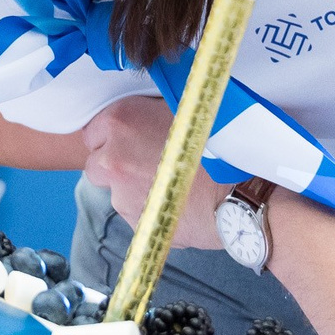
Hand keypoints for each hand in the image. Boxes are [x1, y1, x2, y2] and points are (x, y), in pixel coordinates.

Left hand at [80, 96, 229, 248]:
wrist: (241, 192)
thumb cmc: (218, 144)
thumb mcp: (183, 110)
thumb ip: (152, 112)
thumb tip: (145, 114)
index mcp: (119, 123)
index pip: (93, 131)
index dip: (114, 136)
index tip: (131, 139)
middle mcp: (111, 159)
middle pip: (98, 164)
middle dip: (117, 164)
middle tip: (150, 161)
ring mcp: (120, 196)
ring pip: (117, 192)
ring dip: (136, 188)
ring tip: (173, 183)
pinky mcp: (136, 223)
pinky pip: (138, 213)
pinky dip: (152, 209)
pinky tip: (178, 201)